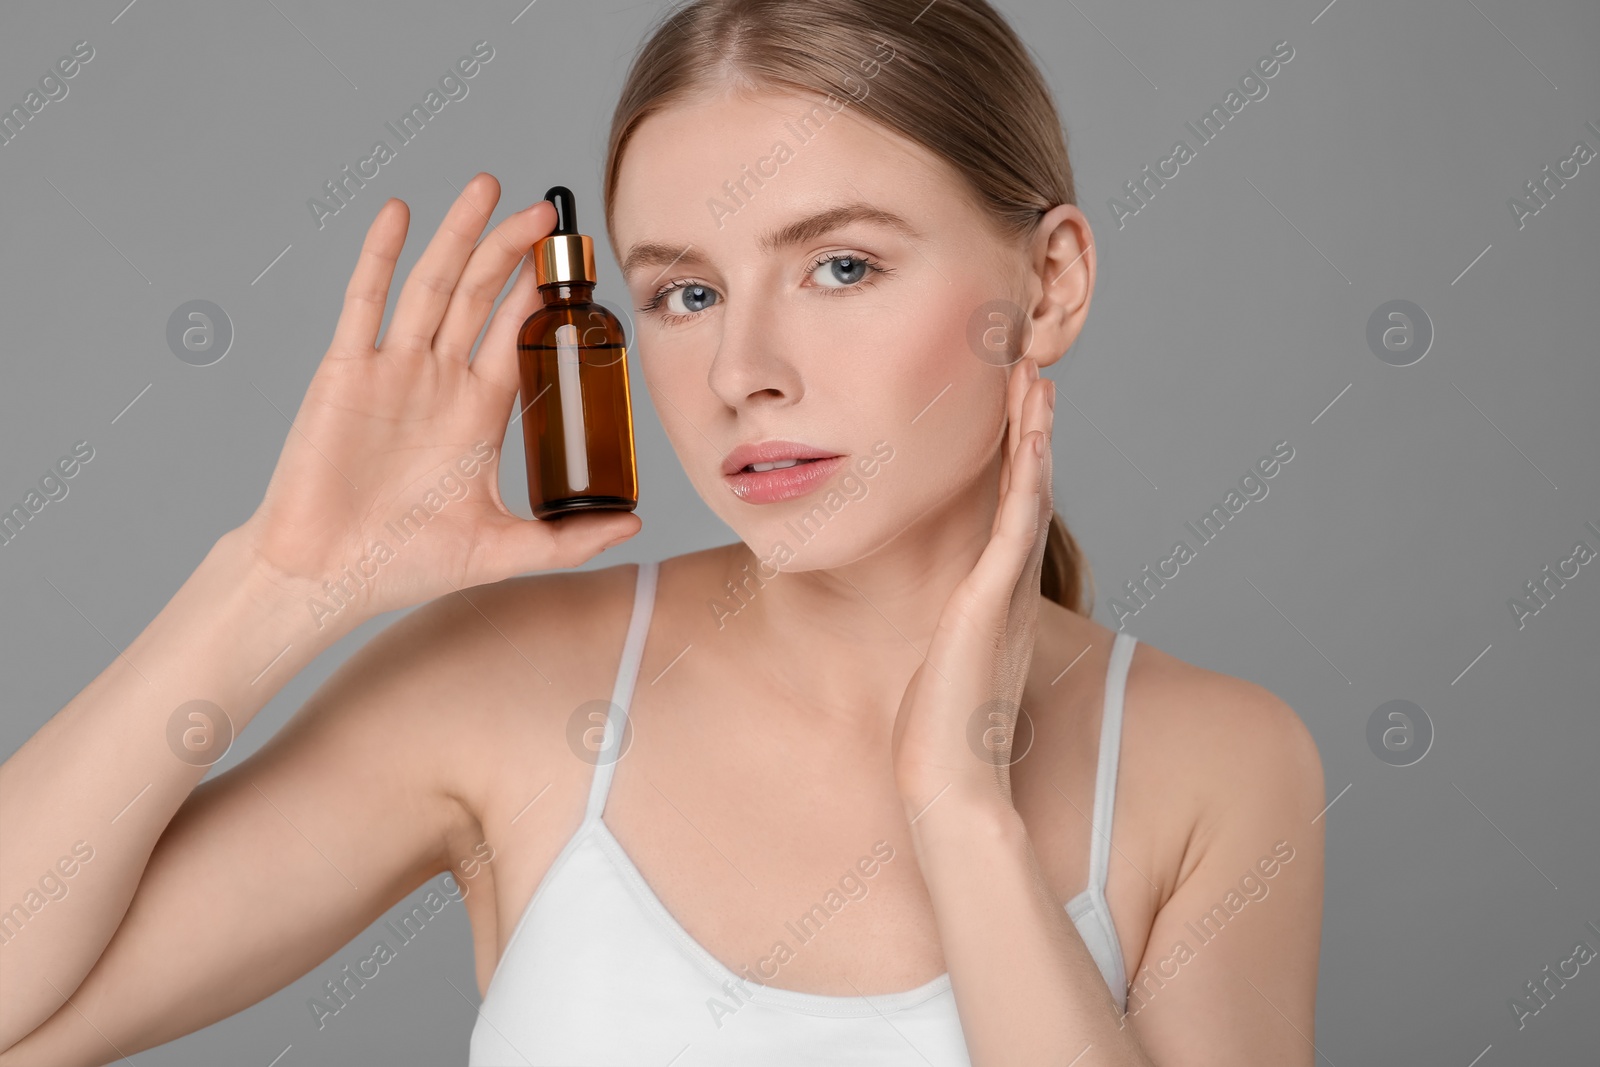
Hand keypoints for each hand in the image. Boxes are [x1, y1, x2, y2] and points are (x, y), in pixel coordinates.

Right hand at [239, 173, 640, 622]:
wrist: (325, 577)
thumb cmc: (404, 565)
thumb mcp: (502, 549)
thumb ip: (568, 540)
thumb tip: (633, 527)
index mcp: (478, 411)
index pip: (517, 334)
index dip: (544, 297)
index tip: (575, 262)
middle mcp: (439, 380)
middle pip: (480, 295)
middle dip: (510, 249)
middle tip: (544, 208)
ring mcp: (393, 370)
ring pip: (432, 285)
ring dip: (459, 236)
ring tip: (487, 187)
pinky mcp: (346, 371)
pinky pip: (365, 302)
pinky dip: (380, 256)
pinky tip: (400, 213)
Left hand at [890, 355, 1054, 817]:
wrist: (950, 785)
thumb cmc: (936, 738)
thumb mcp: (935, 667)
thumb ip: (938, 638)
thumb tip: (924, 629)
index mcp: (994, 600)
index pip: (1006, 511)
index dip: (1012, 456)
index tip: (1010, 408)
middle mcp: (1009, 589)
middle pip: (1025, 490)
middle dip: (1029, 429)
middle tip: (1032, 371)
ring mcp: (1006, 592)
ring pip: (1028, 494)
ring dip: (1034, 435)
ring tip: (1036, 379)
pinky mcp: (994, 601)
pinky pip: (1016, 525)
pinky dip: (1026, 477)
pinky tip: (1029, 435)